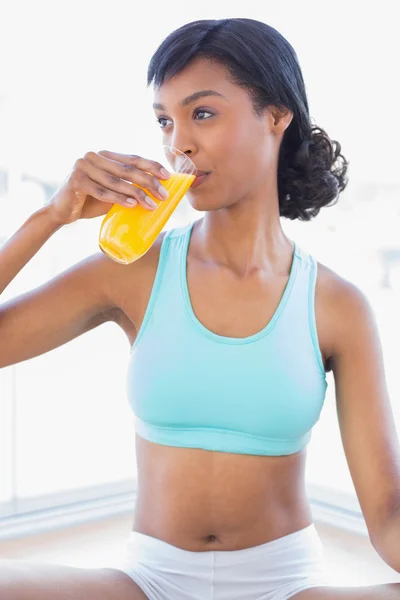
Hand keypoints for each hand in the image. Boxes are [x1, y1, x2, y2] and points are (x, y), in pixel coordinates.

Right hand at [47, 150, 170, 225]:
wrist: (62, 211)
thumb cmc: (90, 201)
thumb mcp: (112, 192)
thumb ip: (127, 187)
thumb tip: (156, 191)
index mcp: (104, 156)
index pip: (132, 159)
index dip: (151, 166)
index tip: (168, 176)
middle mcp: (93, 157)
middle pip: (127, 169)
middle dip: (148, 182)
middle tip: (163, 195)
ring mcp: (83, 167)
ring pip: (117, 181)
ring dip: (137, 194)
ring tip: (151, 204)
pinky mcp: (76, 181)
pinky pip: (102, 191)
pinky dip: (118, 199)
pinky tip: (131, 205)